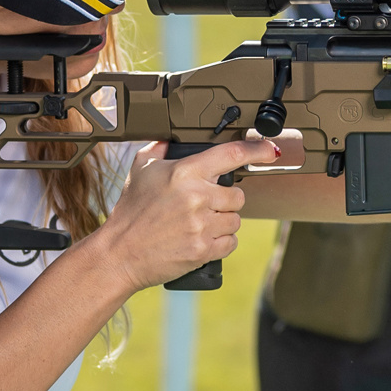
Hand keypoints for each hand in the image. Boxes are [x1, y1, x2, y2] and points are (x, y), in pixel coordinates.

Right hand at [90, 136, 280, 290]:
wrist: (119, 253)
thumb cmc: (129, 213)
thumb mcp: (140, 170)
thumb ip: (159, 148)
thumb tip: (172, 137)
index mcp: (185, 173)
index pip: (232, 154)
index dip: (257, 150)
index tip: (270, 150)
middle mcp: (197, 196)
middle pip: (238, 195)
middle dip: (225, 201)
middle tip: (202, 207)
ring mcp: (201, 225)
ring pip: (236, 220)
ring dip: (222, 223)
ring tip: (197, 225)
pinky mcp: (204, 249)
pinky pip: (231, 242)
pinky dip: (221, 242)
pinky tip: (201, 240)